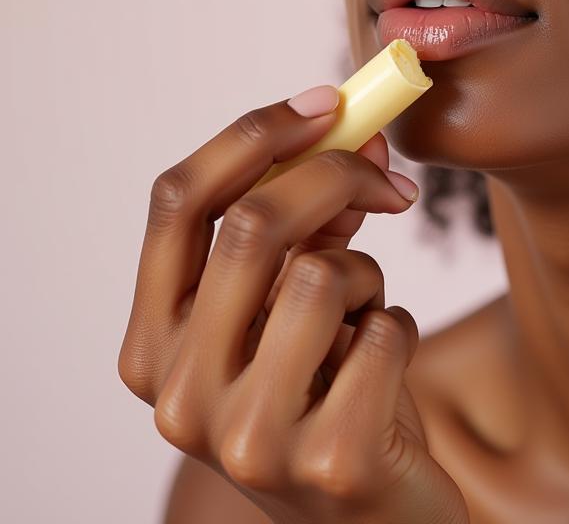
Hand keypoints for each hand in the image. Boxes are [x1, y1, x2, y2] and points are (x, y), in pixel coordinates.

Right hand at [118, 95, 469, 523]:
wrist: (369, 520)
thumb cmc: (324, 395)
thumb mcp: (289, 310)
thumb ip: (305, 225)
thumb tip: (355, 135)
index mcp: (153, 342)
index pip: (178, 201)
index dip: (252, 134)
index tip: (323, 103)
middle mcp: (178, 393)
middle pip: (254, 223)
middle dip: (338, 176)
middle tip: (389, 180)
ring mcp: (248, 436)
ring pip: (324, 274)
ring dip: (368, 279)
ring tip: (363, 322)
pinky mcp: (329, 462)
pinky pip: (385, 330)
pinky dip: (399, 329)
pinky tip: (383, 373)